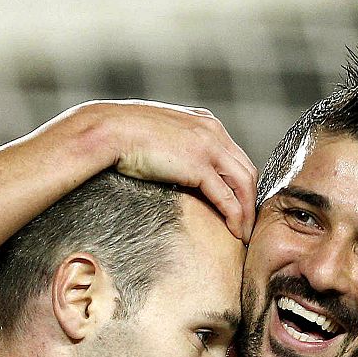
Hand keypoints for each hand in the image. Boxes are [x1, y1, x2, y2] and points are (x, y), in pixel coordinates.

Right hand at [77, 100, 258, 240]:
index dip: (240, 184)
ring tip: (245, 234)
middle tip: (249, 224)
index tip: (239, 205)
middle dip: (250, 200)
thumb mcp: (159, 136)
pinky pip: (227, 197)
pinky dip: (236, 217)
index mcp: (204, 122)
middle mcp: (212, 131)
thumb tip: (174, 169)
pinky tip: (236, 232)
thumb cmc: (121, 135)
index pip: (234, 156)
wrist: (106, 130)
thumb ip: (176, 148)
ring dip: (247, 213)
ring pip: (243, 184)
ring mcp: (208, 146)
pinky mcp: (199, 165)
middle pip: (246, 170)